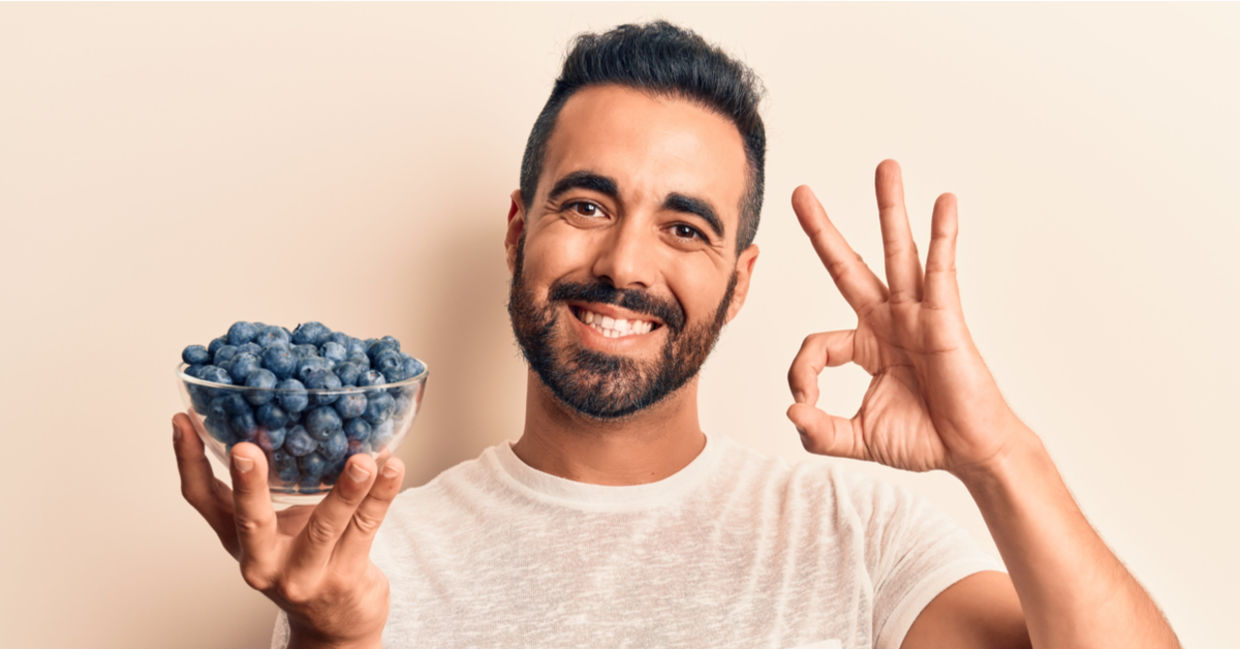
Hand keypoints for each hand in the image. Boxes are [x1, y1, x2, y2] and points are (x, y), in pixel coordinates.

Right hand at [172, 412, 403, 648]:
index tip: (183, 420)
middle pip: (250, 522)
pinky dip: (381, 495)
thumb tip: (276, 416)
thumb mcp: (274, 529)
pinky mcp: (343, 578)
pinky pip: (365, 529)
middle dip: (248, 486)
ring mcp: (303, 574)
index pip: (202, 499)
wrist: (337, 624)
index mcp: (238, 540)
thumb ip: (270, 487)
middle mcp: (263, 561)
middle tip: (245, 450)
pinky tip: (393, 468)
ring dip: (347, 490)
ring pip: (325, 527)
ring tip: (363, 460)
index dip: (188, 460)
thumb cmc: (304, 561)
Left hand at [786, 159, 1027, 475]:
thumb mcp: (858, 438)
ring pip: (898, 252)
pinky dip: (944, 235)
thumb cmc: (924, 438)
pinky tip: (946, 202)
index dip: (801, 374)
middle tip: (800, 193)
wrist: (971, 453)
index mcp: (866, 344)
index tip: (804, 402)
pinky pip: (941, 269)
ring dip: (890, 209)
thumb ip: (820, 430)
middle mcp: (888, 320)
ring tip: (885, 168)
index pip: (816, 344)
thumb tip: (791, 412)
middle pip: (848, 266)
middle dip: (823, 229)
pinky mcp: (946, 317)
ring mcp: (917, 315)